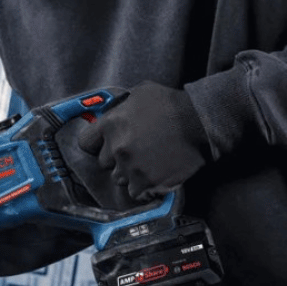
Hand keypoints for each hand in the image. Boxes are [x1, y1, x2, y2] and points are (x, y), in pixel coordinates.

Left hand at [77, 82, 210, 200]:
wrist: (201, 122)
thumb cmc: (173, 104)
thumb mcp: (141, 94)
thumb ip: (122, 107)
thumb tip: (114, 113)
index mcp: (110, 125)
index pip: (85, 143)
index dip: (96, 145)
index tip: (106, 145)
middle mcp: (116, 148)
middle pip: (104, 163)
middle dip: (116, 158)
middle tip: (135, 152)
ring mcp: (130, 167)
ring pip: (119, 178)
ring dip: (130, 173)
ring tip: (147, 163)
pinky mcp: (145, 182)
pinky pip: (135, 191)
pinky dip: (143, 186)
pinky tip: (155, 175)